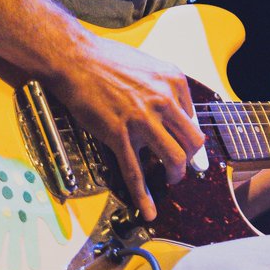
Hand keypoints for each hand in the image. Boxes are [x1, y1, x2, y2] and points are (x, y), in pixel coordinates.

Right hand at [53, 34, 203, 220]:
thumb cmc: (108, 59)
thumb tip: (176, 111)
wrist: (76, 59)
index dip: (189, 136)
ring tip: (171, 178)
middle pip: (192, 141)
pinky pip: (136, 172)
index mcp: (173, 82)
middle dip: (190, 158)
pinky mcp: (119, 135)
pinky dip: (144, 196)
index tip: (186, 145)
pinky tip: (149, 210)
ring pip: (174, 157)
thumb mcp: (149, 65)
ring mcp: (142, 120)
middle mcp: (163, 101)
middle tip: (182, 165)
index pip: (193, 118)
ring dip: (176, 174)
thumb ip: (165, 87)